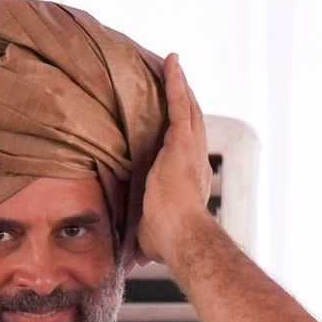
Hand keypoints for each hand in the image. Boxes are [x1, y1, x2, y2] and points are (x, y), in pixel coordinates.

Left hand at [137, 53, 215, 266]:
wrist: (182, 238)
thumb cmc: (167, 244)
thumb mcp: (148, 236)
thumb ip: (141, 239)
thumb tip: (127, 260)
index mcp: (188, 179)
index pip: (183, 148)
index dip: (180, 132)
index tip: (174, 122)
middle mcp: (194, 159)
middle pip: (190, 121)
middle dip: (183, 99)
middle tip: (174, 78)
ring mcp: (190, 149)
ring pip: (187, 107)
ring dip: (179, 84)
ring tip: (170, 63)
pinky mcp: (181, 142)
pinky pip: (178, 104)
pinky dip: (175, 81)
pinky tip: (170, 61)